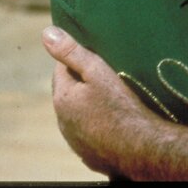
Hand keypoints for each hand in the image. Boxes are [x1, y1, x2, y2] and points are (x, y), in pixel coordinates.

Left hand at [42, 26, 187, 180]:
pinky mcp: (88, 154)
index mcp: (62, 98)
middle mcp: (63, 121)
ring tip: (112, 97)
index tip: (96, 55)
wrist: (140, 148)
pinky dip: (97, 123)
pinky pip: (88, 132)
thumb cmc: (121, 106)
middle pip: (68, 91)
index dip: (77, 59)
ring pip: (78, 113)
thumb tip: (47, 33)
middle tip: (106, 73)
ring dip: (88, 104)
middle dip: (81, 81)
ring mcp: (75, 141)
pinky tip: (114, 119)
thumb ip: (72, 51)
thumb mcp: (98, 70)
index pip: (60, 68)